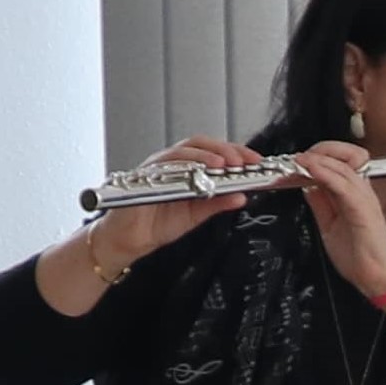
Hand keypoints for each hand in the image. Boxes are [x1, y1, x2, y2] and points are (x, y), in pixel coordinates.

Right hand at [88, 139, 266, 267]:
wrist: (129, 240)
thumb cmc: (156, 224)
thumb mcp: (196, 215)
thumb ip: (217, 203)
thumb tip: (242, 196)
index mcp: (186, 170)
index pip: (213, 152)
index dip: (235, 152)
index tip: (256, 161)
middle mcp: (172, 164)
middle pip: (200, 144)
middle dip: (225, 149)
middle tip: (245, 160)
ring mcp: (158, 167)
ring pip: (184, 150)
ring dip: (207, 154)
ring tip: (226, 164)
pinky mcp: (144, 175)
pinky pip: (165, 164)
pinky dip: (185, 165)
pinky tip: (200, 171)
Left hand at [299, 139, 385, 301]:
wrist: (378, 278)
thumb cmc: (360, 257)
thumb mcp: (329, 225)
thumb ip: (320, 203)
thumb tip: (306, 185)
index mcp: (354, 193)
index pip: (337, 162)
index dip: (316, 156)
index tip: (295, 162)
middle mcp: (361, 191)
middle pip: (343, 154)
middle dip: (318, 150)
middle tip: (297, 158)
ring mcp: (364, 198)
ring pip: (342, 164)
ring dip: (318, 159)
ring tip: (299, 161)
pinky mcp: (363, 209)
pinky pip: (343, 184)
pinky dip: (324, 173)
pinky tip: (310, 170)